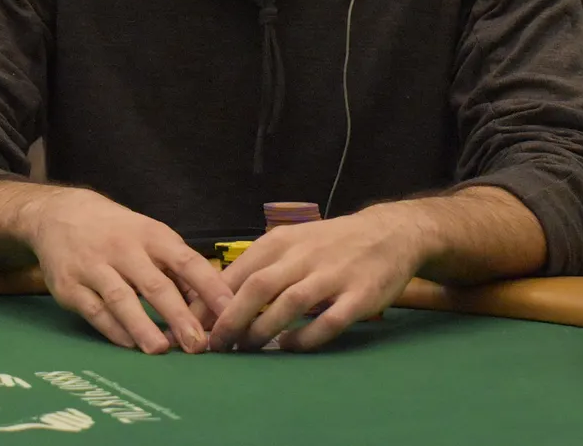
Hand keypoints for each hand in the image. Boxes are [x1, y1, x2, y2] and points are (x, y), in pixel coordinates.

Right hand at [24, 188, 231, 354]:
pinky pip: (93, 310)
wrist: (60, 214)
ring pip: (121, 298)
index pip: (186, 261)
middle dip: (178, 316)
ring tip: (161, 350)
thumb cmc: (118, 231)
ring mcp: (94, 267)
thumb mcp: (150, 236)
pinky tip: (129, 344)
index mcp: (152, 236)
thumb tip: (207, 305)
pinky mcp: (69, 286)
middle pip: (154, 284)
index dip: (209, 286)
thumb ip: (177, 269)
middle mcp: (123, 249)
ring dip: (142, 326)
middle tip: (198, 344)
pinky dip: (112, 328)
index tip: (228, 309)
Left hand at [208, 205, 424, 351]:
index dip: (212, 302)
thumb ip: (260, 267)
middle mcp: (304, 256)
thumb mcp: (292, 243)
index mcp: (282, 242)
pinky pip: (328, 321)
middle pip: (257, 287)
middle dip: (231, 319)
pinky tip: (289, 348)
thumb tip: (215, 299)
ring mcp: (332, 275)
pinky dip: (305, 337)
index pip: (237, 272)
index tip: (193, 326)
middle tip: (214, 346)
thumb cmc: (331, 243)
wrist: (390, 232)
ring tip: (245, 349)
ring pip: (289, 304)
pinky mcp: (359, 296)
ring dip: (263, 330)